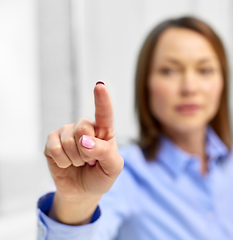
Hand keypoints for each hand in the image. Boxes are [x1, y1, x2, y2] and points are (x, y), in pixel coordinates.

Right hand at [44, 82, 123, 223]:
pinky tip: (66, 163)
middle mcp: (86, 127)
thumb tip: (85, 141)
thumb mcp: (113, 168)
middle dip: (87, 151)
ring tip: (79, 163)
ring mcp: (67, 132)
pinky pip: (54, 149)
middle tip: (90, 161)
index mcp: (105, 130)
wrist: (82, 192)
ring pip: (69, 141)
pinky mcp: (52, 141)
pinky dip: (62, 161)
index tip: (100, 86)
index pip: (104, 113)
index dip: (102, 99)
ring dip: (75, 159)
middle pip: (83, 128)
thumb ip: (105, 153)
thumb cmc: (101, 176)